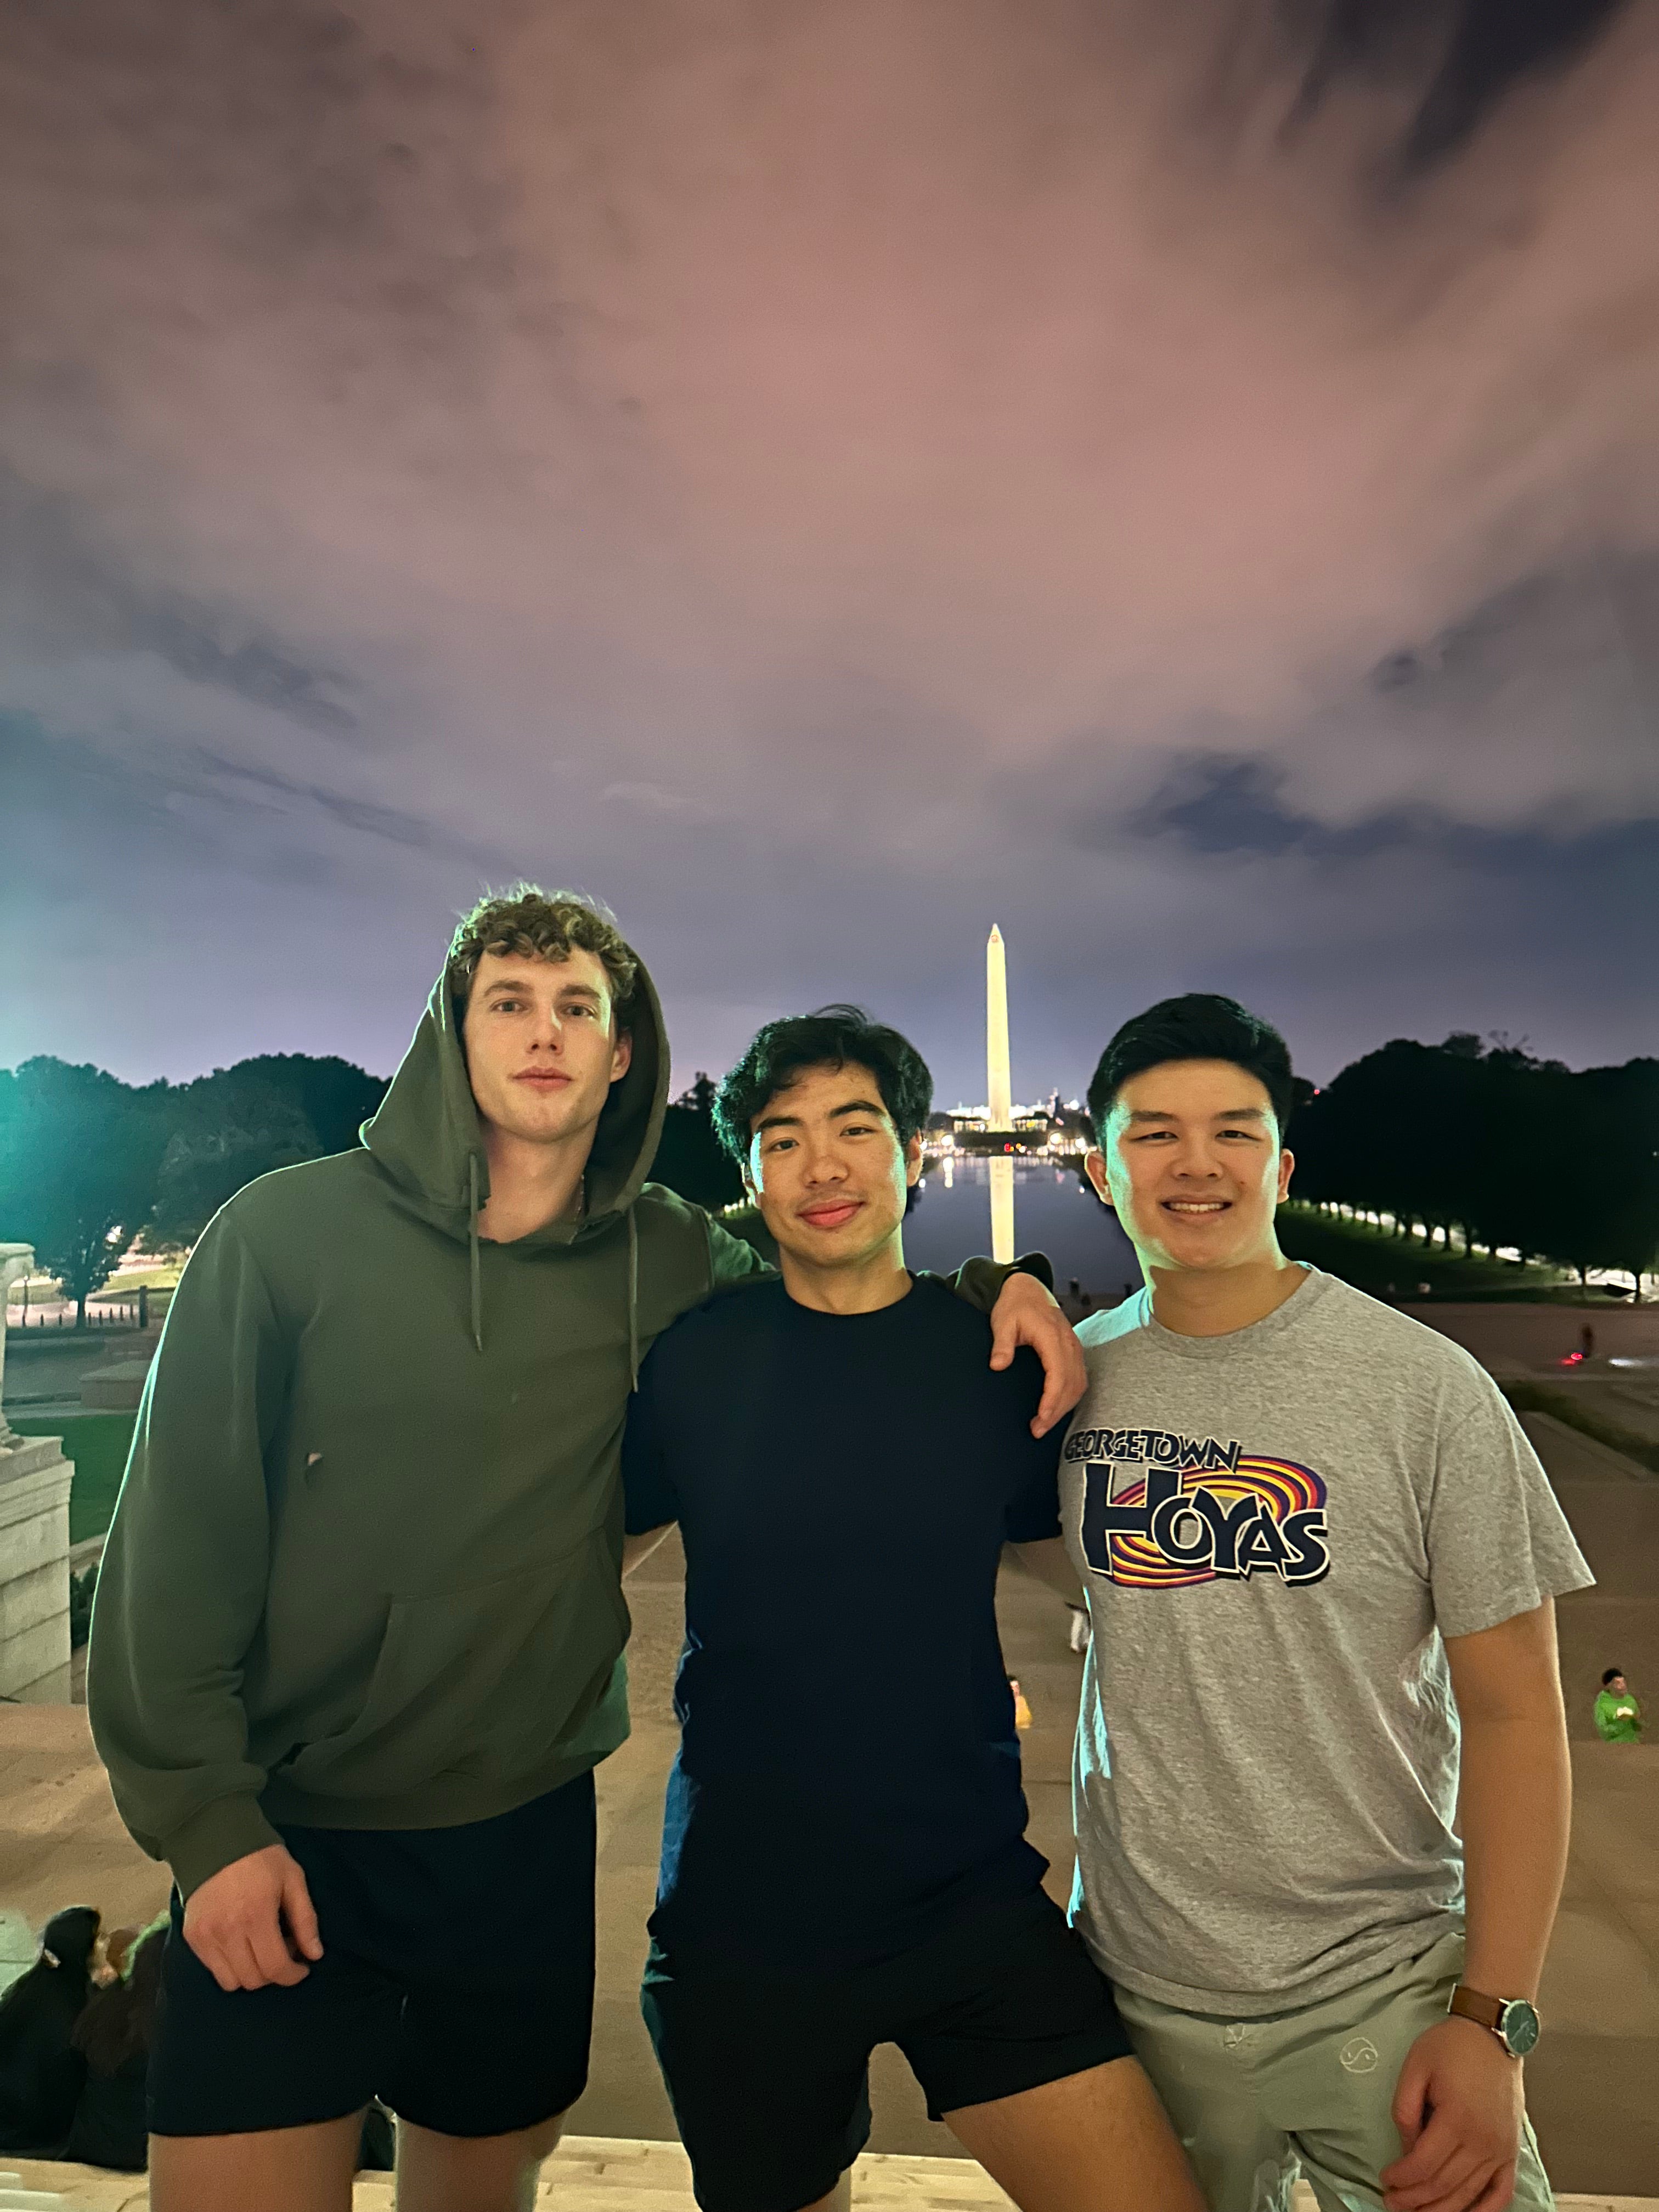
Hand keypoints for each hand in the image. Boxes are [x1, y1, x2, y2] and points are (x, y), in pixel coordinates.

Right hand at [183, 1842, 324, 1992]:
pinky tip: (242, 1944)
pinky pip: (213, 1970)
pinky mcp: (191, 1937)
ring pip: (231, 1982)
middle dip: (274, 1973)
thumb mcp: (293, 1879)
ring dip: (252, 1974)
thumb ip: (305, 1919)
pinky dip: (231, 1967)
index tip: (302, 1967)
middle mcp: (227, 1932)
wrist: (216, 1840)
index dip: (293, 1975)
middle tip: (283, 1949)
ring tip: (261, 1948)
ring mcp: (206, 1937)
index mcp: (256, 1915)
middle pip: (253, 1980)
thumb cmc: (261, 1858)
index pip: (275, 1967)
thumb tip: (314, 1955)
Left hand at [988, 1271, 1086, 1435]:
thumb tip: (998, 1365)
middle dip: (1056, 1411)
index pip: (1058, 1374)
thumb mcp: (1002, 1321)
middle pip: (1070, 1385)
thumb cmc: (1015, 1304)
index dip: (1052, 1400)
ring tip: (1044, 1424)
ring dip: (1064, 1407)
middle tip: (1037, 1430)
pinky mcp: (1073, 1351)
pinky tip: (1057, 1408)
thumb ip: (1002, 1344)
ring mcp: (1073, 1347)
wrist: (1028, 1288)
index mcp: (1052, 1336)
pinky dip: (1071, 1397)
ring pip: (1078, 1384)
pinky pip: (1079, 1378)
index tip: (1041, 1418)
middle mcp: (1068, 1343)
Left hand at [1381, 2016, 1524, 2211]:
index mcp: (1457, 2119)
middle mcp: (1483, 2141)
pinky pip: (1501, 2194)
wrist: (1492, 2034)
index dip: (1400, 2179)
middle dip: (1414, 2200)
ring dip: (1441, 2211)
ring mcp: (1501, 2150)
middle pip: (1444, 2187)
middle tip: (1392, 2203)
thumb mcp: (1415, 2068)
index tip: (1384, 2180)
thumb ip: (1405, 2111)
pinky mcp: (1512, 2152)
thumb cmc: (1451, 2047)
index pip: (1423, 2165)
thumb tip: (1405, 2151)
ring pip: (1469, 2197)